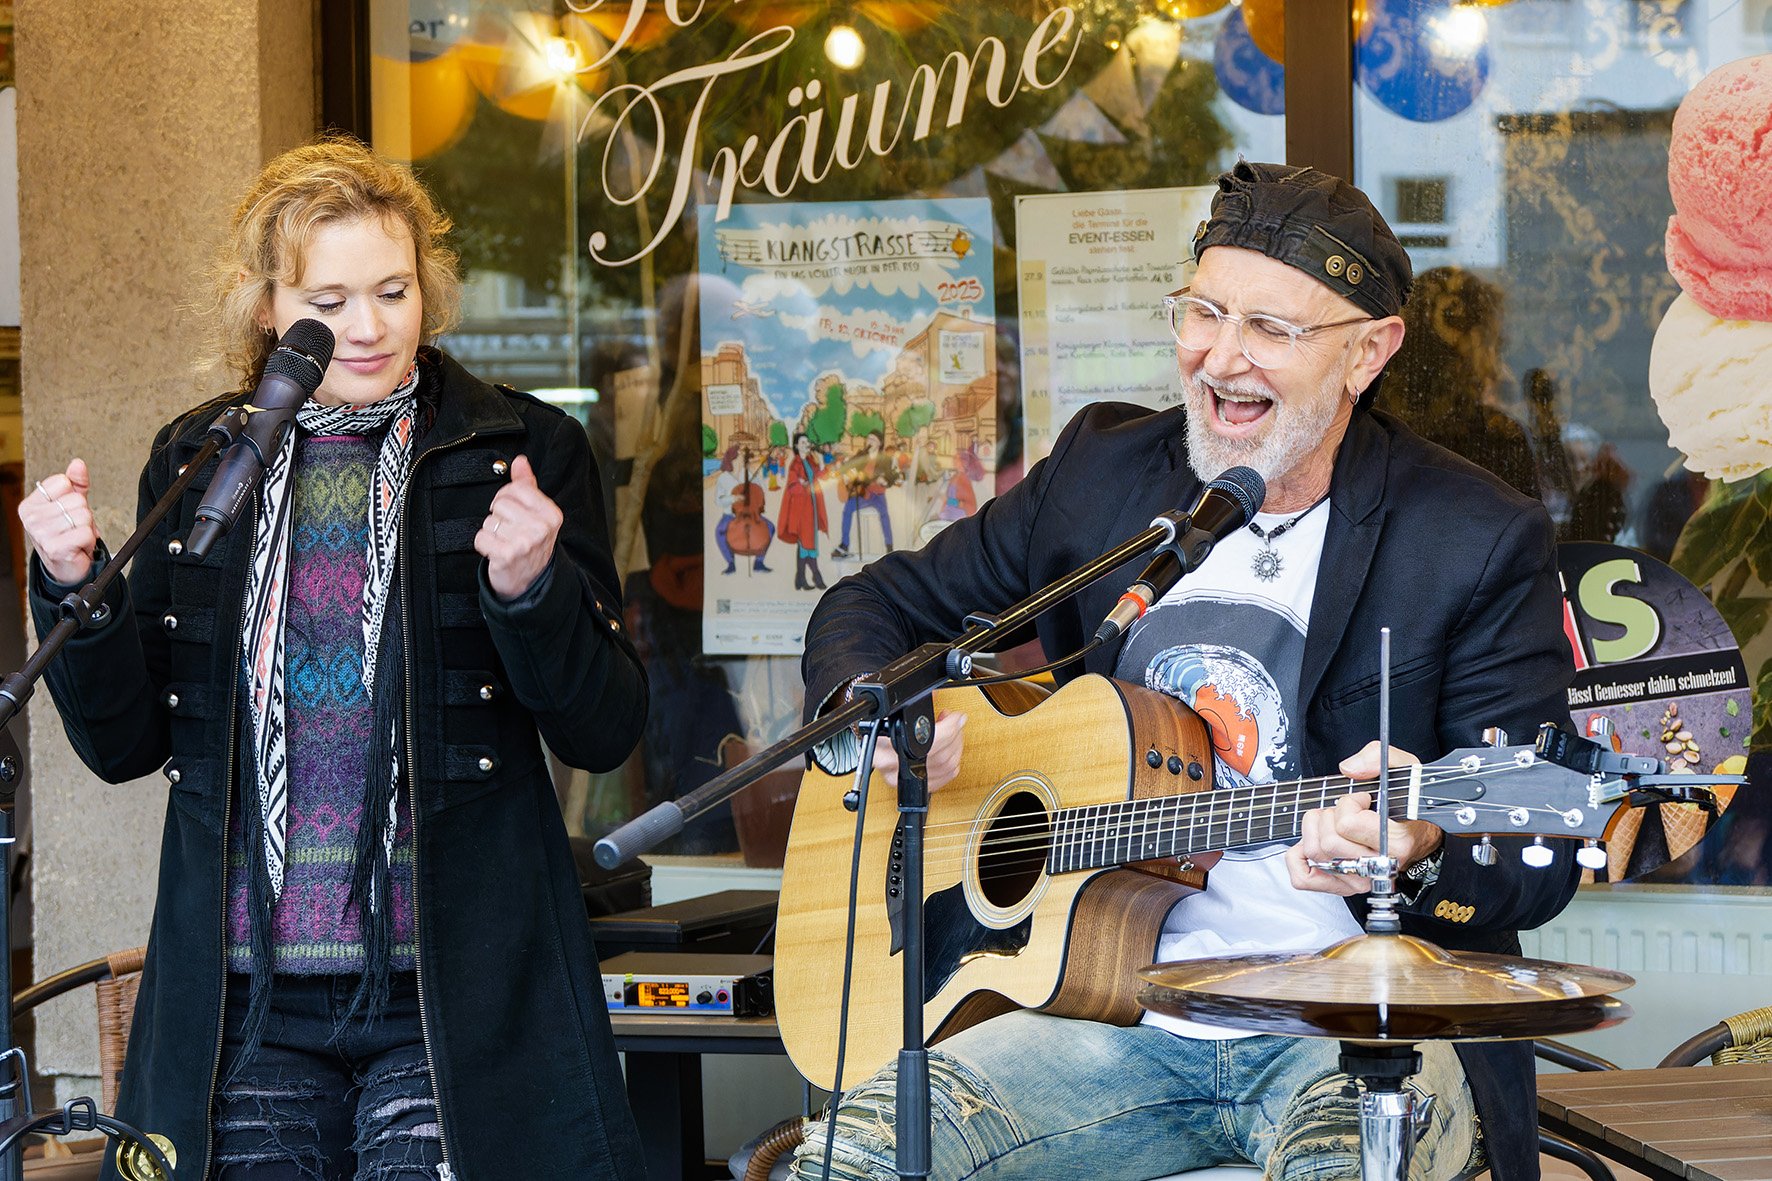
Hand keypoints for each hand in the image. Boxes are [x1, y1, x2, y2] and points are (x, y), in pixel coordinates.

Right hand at [20, 458, 97, 584]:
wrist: (65, 565)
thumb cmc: (66, 533)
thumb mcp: (70, 504)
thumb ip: (76, 483)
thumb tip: (78, 464)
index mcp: (31, 504)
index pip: (63, 482)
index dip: (73, 496)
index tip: (67, 511)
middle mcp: (32, 517)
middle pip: (77, 500)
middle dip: (84, 515)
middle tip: (74, 528)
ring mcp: (42, 533)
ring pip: (84, 516)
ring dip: (87, 529)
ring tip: (75, 538)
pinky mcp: (55, 547)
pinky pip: (86, 533)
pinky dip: (89, 541)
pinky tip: (78, 547)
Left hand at [476, 455, 562, 599]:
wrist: (530, 582)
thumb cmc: (531, 543)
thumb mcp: (536, 514)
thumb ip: (527, 486)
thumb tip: (520, 461)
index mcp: (551, 514)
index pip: (515, 489)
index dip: (507, 498)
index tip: (512, 512)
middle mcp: (541, 527)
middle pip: (500, 503)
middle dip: (498, 516)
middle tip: (508, 531)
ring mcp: (525, 542)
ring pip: (489, 521)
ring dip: (491, 532)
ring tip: (504, 542)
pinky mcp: (507, 556)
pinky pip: (480, 538)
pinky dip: (483, 545)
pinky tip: (496, 552)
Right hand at [869, 710, 966, 792]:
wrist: (868, 741)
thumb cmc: (879, 725)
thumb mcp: (893, 710)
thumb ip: (913, 703)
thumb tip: (935, 693)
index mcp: (884, 742)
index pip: (926, 740)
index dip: (949, 727)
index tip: (957, 717)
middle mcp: (890, 763)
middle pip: (940, 756)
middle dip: (954, 736)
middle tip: (955, 722)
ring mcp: (901, 777)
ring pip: (946, 767)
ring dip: (956, 747)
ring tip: (952, 733)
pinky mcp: (910, 785)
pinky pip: (944, 778)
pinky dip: (953, 763)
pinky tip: (950, 750)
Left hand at [1285, 742, 1444, 895]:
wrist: (1418, 833)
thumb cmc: (1407, 804)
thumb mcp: (1403, 769)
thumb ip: (1378, 758)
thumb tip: (1349, 769)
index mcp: (1395, 842)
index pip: (1348, 824)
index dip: (1349, 804)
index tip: (1361, 799)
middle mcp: (1377, 866)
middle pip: (1328, 841)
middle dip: (1330, 816)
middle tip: (1345, 812)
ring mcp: (1360, 879)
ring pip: (1315, 854)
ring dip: (1315, 830)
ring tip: (1333, 822)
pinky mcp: (1342, 886)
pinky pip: (1304, 879)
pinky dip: (1298, 858)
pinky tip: (1312, 840)